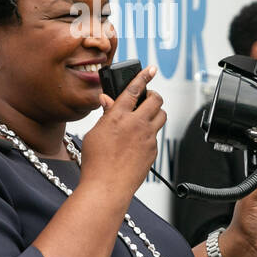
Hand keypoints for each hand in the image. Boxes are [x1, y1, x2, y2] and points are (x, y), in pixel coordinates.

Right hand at [80, 65, 165, 194]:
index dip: (144, 75)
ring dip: (156, 112)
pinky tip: (139, 140)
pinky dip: (150, 133)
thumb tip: (108, 102)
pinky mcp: (153, 150)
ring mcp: (147, 137)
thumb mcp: (94, 134)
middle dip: (153, 95)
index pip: (134, 89)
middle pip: (156, 100)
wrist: (107, 187)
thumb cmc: (96, 163)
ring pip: (162, 116)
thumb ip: (105, 116)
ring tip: (146, 117)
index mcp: (118, 116)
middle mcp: (136, 124)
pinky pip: (157, 135)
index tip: (151, 69)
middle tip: (148, 98)